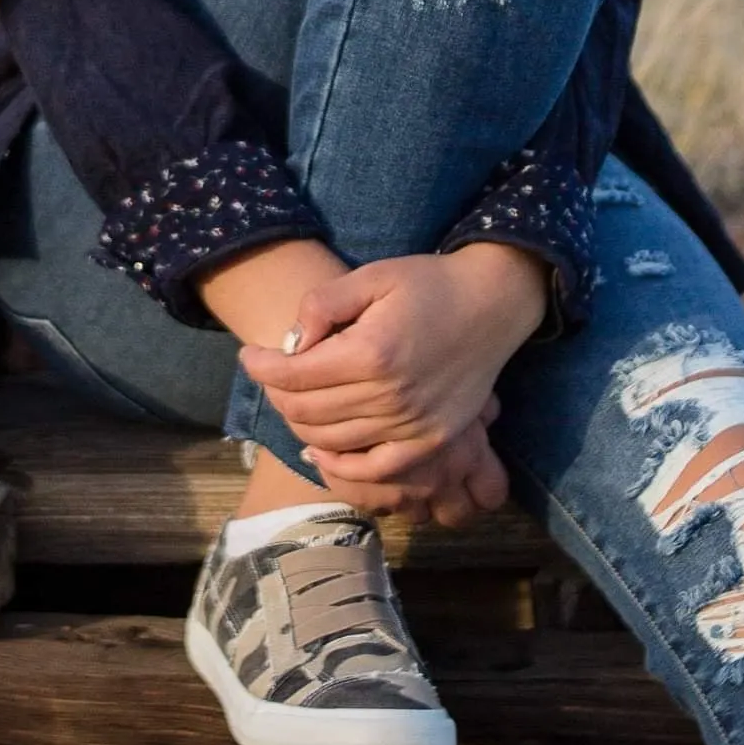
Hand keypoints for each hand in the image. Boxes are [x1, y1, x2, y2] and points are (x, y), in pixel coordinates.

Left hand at [237, 246, 546, 506]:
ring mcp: (414, 424)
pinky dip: (341, 465)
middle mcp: (391, 396)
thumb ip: (324, 303)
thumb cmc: (430, 284)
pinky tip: (320, 450)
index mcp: (372, 352)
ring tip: (292, 401)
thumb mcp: (373, 276)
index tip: (250, 354)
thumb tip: (290, 342)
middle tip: (271, 375)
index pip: (294, 375)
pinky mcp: (432, 440)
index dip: (261, 366)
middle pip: (306, 410)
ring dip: (300, 424)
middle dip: (276, 393)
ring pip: (332, 440)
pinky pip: (376, 468)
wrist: (493, 304)